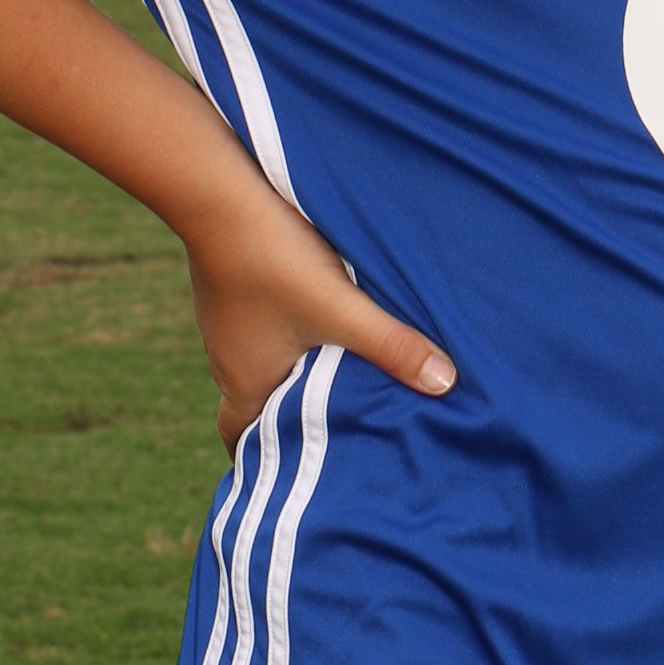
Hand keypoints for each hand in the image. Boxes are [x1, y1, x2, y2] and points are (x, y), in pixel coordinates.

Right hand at [185, 166, 455, 455]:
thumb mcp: (342, 309)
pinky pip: (255, 326)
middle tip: (330, 422)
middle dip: (288, 417)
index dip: (261, 459)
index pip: (241, 440)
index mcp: (246, 382)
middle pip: (253, 405)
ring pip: (256, 362)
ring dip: (289, 371)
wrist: (218, 193)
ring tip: (333, 372)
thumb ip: (392, 346)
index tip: (291, 471)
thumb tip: (445, 384)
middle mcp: (227, 359)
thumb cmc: (274, 261)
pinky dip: (282, 333)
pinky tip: (312, 317)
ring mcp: (223, 323)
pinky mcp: (228, 289)